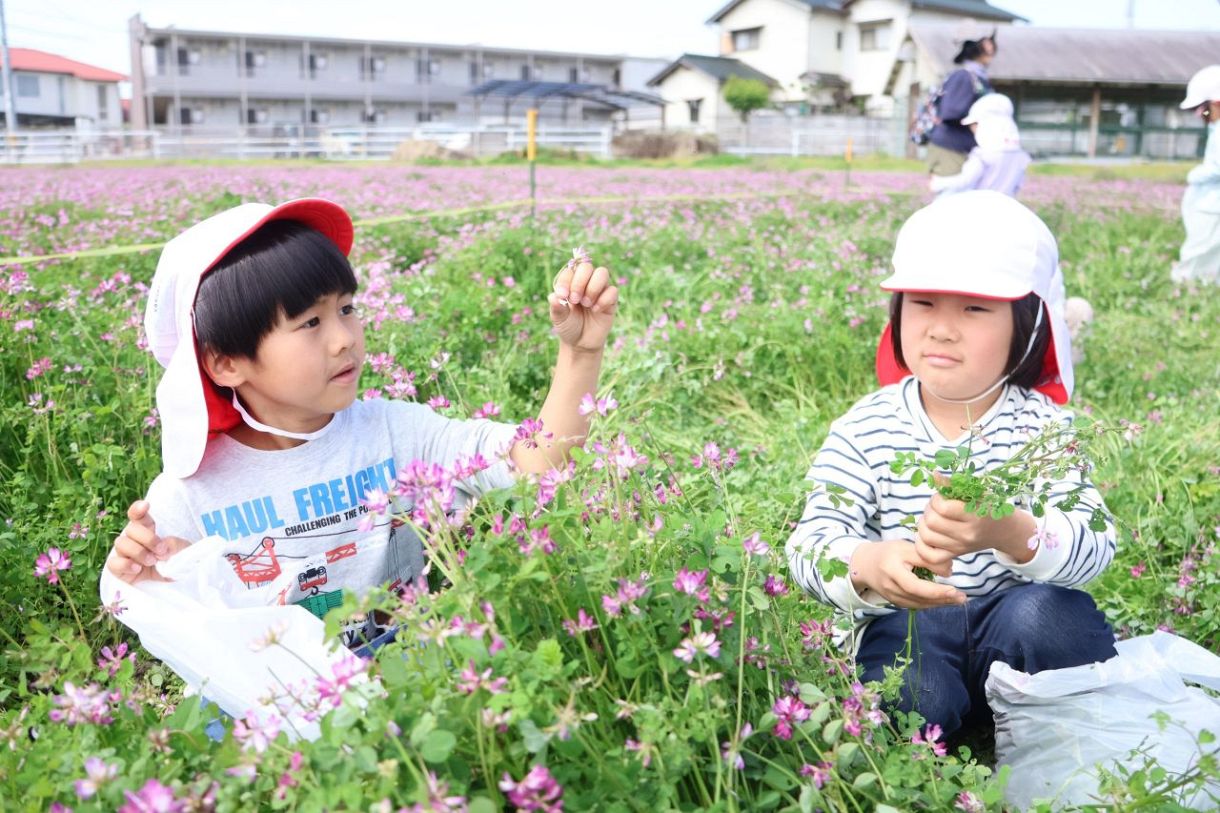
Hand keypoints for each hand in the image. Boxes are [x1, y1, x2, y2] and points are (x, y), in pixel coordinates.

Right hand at [105, 500, 189, 583]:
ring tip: (152, 561)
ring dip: (138, 552)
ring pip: (120, 543)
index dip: (138, 509)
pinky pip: (113, 563)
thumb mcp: (183, 550)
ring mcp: (125, 554)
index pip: (138, 516)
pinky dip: (125, 564)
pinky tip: (137, 569)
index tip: (146, 506)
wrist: (176, 585)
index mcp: (148, 530)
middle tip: (161, 551)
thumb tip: (161, 548)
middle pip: (130, 529)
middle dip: (147, 538)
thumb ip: (173, 544)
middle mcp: (134, 540)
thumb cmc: (179, 563)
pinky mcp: (119, 571)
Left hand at [550, 259, 617, 352]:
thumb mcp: (558, 318)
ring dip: (593, 287)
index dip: (566, 280)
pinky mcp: (611, 300)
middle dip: (579, 282)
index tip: (563, 296)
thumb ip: (556, 306)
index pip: (570, 271)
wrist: (581, 343)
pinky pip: (613, 290)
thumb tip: (554, 296)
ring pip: (602, 273)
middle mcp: (586, 283)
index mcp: (571, 283)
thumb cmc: (568, 326)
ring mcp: (600, 290)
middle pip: (586, 267)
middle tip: (575, 300)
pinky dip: (603, 299)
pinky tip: (595, 311)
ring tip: (586, 304)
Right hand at [850, 540, 963, 609]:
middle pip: (919, 598)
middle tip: (962, 598)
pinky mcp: (896, 602)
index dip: (935, 590)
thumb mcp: (905, 548)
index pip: (915, 586)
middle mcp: (891, 588)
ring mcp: (892, 598)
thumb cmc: (887, 552)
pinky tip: (943, 600)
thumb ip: (926, 558)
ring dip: (940, 603)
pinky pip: (916, 605)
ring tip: (958, 599)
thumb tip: (949, 571)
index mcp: (892, 571)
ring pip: (919, 604)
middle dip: (942, 599)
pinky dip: (930, 604)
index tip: (954, 589)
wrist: (864, 564)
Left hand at [915, 476, 1036, 564]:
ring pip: (926, 537)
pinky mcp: (954, 555)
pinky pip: (929, 556)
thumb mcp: (976, 492)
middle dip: (928, 510)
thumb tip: (934, 475)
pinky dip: (922, 546)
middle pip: (931, 522)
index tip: (941, 497)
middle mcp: (967, 534)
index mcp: (974, 515)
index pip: (942, 508)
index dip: (936, 499)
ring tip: (932, 518)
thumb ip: (954, 484)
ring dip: (923, 524)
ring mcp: (960, 547)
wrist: (1002, 531)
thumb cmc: (987, 507)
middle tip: (935, 507)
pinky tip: (927, 536)